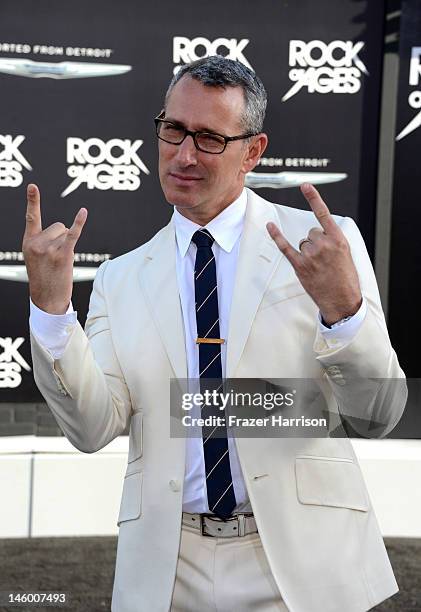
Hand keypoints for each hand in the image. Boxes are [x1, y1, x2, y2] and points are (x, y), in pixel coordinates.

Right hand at [22, 183, 87, 313]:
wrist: (47, 299)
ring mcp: (49, 249)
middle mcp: (37, 243)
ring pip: (66, 233)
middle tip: (55, 258)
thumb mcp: (35, 258)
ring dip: (67, 245)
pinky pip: (73, 234)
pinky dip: (79, 223)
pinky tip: (83, 212)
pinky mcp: (63, 254)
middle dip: (61, 239)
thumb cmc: (44, 278)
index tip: (32, 185)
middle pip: (58, 226)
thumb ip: (42, 242)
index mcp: (28, 242)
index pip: (31, 217)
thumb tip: (64, 230)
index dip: (33, 201)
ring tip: (60, 261)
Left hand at [266, 183, 361, 325]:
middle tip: (324, 260)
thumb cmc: (345, 279)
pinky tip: (270, 226)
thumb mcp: (346, 255)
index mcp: (338, 239)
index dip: (313, 198)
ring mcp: (311, 255)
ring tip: (318, 267)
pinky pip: (285, 247)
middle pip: (311, 233)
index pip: (323, 214)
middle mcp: (323, 244)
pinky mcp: (300, 265)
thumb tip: (318, 235)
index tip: (305, 185)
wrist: (342, 300)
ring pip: (302, 243)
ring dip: (307, 252)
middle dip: (316, 243)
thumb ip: (333, 241)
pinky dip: (277, 236)